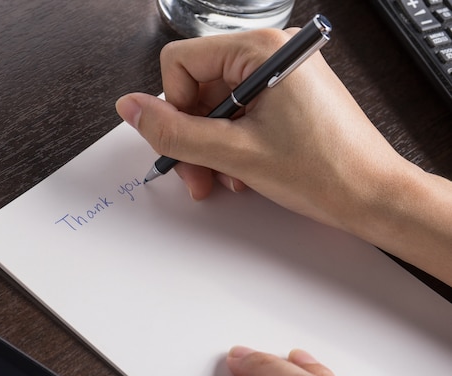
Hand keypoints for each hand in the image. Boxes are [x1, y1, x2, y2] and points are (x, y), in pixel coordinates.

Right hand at [115, 28, 451, 284]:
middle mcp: (272, 54)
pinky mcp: (286, 96)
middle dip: (192, 135)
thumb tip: (130, 108)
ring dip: (211, 146)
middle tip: (198, 173)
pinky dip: (231, 144)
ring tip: (225, 177)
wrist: (374, 197)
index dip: (173, 107)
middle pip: (198, 86)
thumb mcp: (233, 153)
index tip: (182, 142)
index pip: (180, 62)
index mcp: (262, 50)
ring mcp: (281, 75)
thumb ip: (174, 131)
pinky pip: (239, 114)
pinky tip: (241, 171)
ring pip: (216, 106)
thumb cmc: (325, 170)